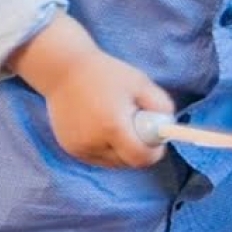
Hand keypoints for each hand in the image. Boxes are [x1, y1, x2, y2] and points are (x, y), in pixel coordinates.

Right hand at [11, 16, 171, 167]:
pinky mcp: (70, 149)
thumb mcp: (140, 83)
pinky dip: (105, 147)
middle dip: (138, 148)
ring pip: (114, 162)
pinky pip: (99, 158)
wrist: (62, 69)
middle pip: (128, 162)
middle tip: (135, 124)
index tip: (157, 139)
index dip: (154, 151)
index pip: (141, 158)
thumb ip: (162, 106)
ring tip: (115, 121)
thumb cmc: (105, 73)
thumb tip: (168, 127)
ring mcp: (79, 149)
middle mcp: (93, 143)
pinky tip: (101, 125)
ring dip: (121, 149)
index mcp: (113, 127)